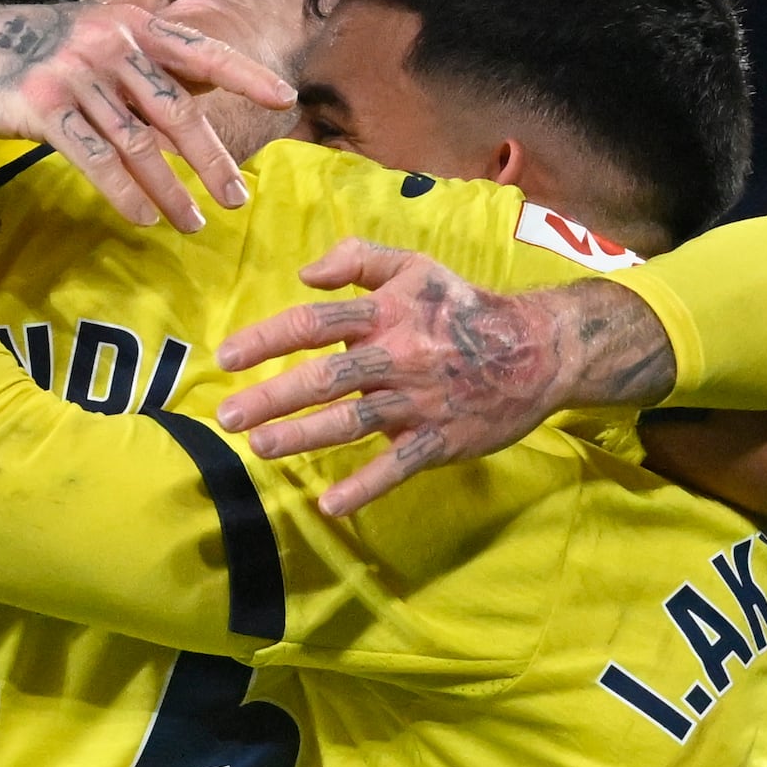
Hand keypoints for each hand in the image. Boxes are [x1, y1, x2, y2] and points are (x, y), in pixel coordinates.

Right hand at [0, 4, 292, 231]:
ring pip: (139, 142)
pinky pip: (98, 158)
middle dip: (211, 159)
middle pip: (176, 108)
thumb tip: (198, 91)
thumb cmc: (26, 52)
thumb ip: (141, 61)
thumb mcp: (90, 40)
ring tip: (193, 223)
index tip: (285, 99)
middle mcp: (108, 42)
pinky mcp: (42, 105)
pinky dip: (126, 193)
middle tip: (237, 200)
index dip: (244, 75)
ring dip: (171, 190)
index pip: (200, 50)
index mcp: (128, 22)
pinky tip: (145, 220)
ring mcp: (75, 72)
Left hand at [213, 240, 677, 515]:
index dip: (269, 337)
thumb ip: (358, 260)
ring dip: (305, 436)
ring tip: (262, 447)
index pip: (318, 321)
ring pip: (354, 421)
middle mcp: (400, 356)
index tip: (228, 357)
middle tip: (228, 416)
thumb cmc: (464, 308)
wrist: (538, 350)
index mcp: (389, 313)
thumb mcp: (416, 267)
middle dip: (273, 396)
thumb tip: (305, 273)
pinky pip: (397, 466)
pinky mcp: (440, 439)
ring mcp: (420, 401)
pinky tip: (329, 506)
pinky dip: (365, 488)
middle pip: (328, 376)